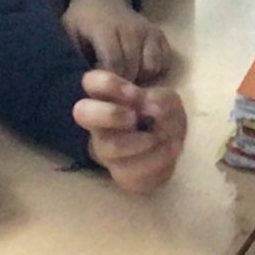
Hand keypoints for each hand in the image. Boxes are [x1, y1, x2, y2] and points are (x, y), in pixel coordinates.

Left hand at [62, 0, 172, 81]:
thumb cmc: (82, 21)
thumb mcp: (69, 34)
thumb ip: (75, 57)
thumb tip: (85, 85)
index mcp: (105, 28)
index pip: (113, 63)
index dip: (108, 80)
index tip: (100, 87)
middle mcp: (131, 28)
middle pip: (133, 68)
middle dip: (122, 84)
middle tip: (111, 87)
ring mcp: (148, 31)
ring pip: (151, 68)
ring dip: (139, 78)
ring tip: (125, 76)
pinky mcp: (159, 34)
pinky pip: (164, 62)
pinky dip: (153, 71)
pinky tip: (138, 69)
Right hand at [72, 68, 186, 193]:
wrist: (169, 148)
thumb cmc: (161, 115)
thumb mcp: (167, 100)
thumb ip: (159, 100)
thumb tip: (151, 110)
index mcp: (107, 97)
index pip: (92, 81)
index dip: (110, 84)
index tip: (135, 93)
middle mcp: (98, 123)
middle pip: (82, 112)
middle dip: (111, 113)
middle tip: (135, 117)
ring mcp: (106, 150)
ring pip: (111, 147)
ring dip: (146, 140)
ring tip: (167, 136)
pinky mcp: (120, 173)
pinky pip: (131, 170)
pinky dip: (159, 158)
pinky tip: (171, 149)